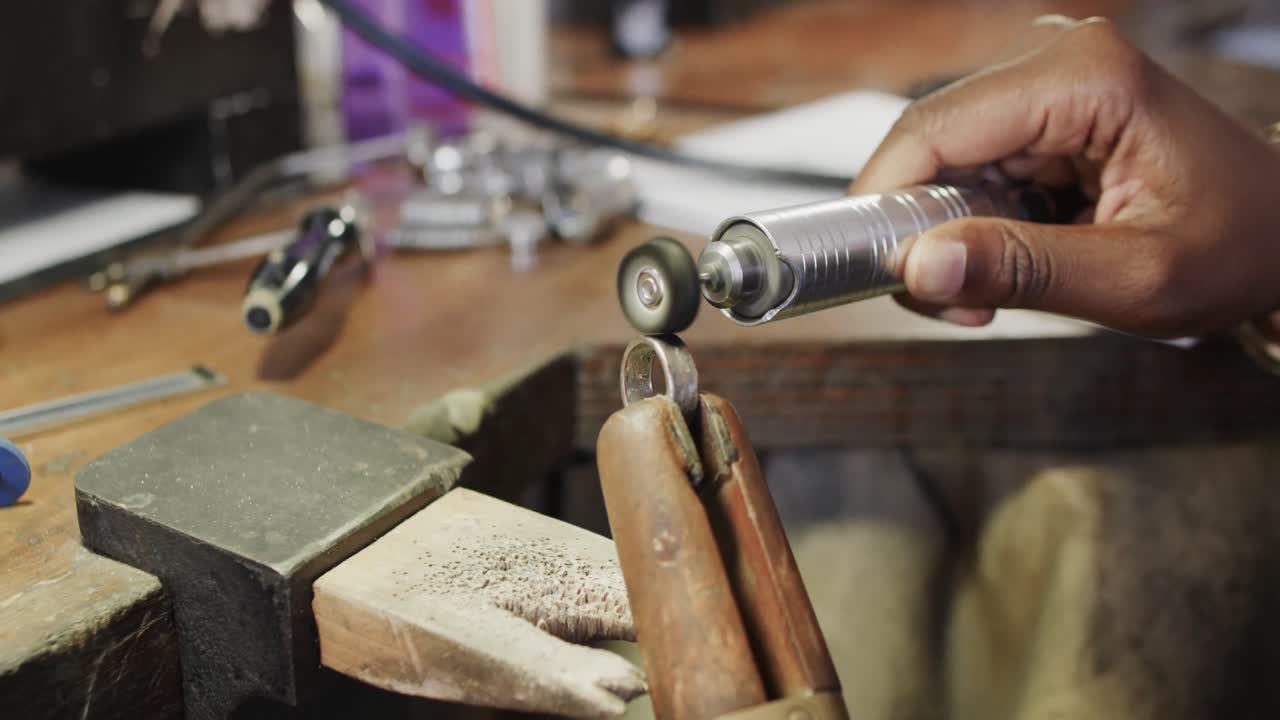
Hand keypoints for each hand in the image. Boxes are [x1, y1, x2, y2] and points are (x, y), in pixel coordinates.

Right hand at [852, 17, 1279, 336]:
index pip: (934, 130)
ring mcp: (1045, 78)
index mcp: (1084, 77)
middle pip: (928, 142)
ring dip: (947, 232)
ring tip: (994, 289)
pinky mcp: (1039, 108)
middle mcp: (1056, 57)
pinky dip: (971, 221)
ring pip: (940, 159)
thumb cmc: (1237, 246)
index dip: (885, 203)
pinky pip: (968, 165)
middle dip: (920, 228)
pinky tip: (1010, 255)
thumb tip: (917, 268)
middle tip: (956, 302)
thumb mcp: (1134, 278)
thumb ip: (1023, 269)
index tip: (880, 276)